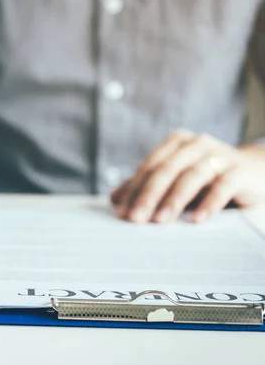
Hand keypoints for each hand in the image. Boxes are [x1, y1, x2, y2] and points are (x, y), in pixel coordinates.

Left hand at [111, 129, 264, 223]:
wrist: (254, 173)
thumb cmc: (207, 179)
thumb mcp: (175, 181)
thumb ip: (147, 186)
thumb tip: (113, 199)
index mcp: (176, 143)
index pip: (149, 167)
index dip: (133, 190)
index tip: (121, 213)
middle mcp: (196, 144)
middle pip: (166, 170)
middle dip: (148, 196)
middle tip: (136, 219)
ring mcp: (220, 154)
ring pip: (192, 176)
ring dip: (174, 200)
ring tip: (161, 221)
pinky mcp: (241, 169)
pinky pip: (223, 185)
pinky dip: (210, 203)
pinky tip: (198, 221)